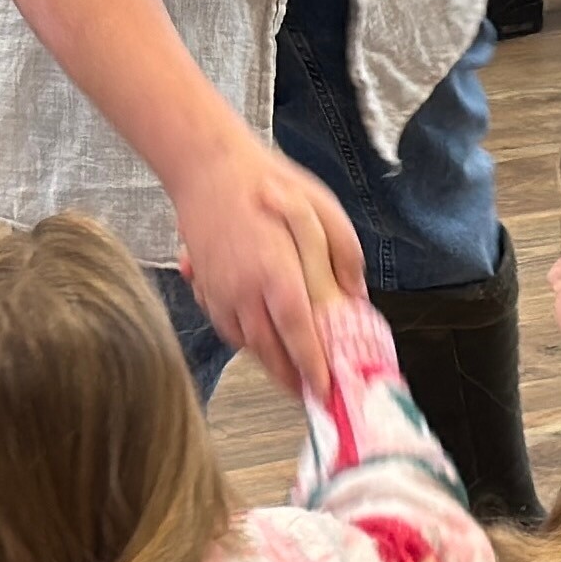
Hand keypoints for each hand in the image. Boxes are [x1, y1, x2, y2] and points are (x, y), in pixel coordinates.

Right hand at [173, 128, 364, 398]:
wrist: (207, 166)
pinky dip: (246, 341)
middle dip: (291, 379)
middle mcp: (244, 289)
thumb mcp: (322, 207)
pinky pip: (226, 327)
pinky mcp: (205, 287)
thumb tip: (355, 296)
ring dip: (268, 364)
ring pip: (246, 343)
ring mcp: (219, 291)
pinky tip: (262, 340)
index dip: (311, 367)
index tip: (325, 389)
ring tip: (291, 376)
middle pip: (269, 351)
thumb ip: (345, 255)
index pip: (297, 334)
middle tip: (311, 396)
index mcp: (276, 272)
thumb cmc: (268, 181)